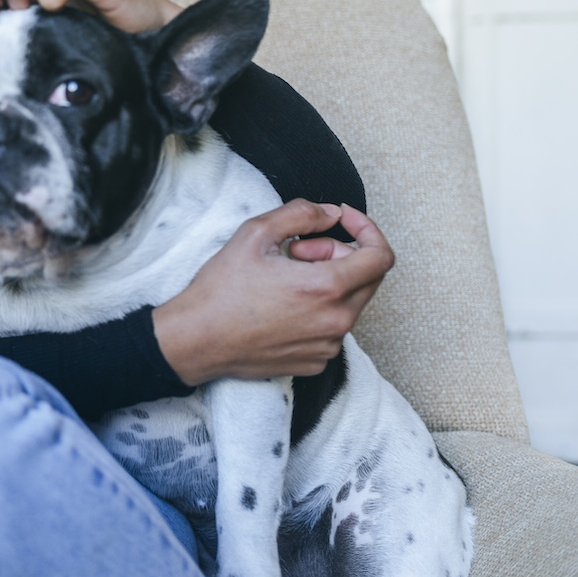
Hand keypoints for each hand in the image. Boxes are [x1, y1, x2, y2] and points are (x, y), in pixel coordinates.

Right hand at [152, 201, 393, 385]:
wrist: (196, 340)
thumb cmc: (221, 290)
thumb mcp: (255, 233)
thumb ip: (301, 214)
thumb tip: (331, 214)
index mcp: (326, 288)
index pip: (381, 256)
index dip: (367, 230)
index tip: (345, 221)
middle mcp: (335, 321)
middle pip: (368, 278)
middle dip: (340, 253)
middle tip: (298, 249)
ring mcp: (327, 346)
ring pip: (349, 302)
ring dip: (328, 282)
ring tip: (285, 278)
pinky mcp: (316, 362)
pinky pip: (332, 328)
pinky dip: (318, 309)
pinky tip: (282, 305)